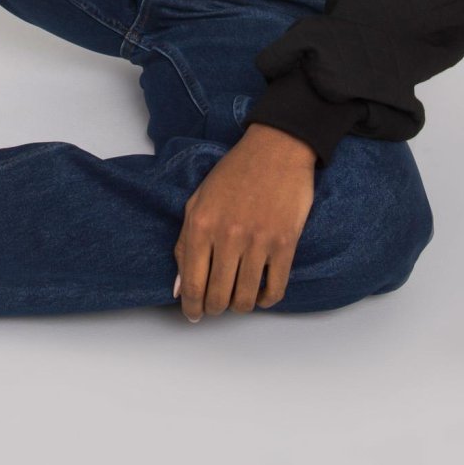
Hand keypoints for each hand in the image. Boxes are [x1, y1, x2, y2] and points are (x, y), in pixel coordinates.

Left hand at [173, 122, 315, 321]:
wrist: (276, 150)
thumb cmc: (234, 174)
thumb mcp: (198, 201)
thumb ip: (184, 244)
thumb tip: (178, 288)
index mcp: (200, 224)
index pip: (191, 283)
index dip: (191, 306)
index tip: (194, 314)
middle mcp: (227, 236)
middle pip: (218, 297)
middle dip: (214, 308)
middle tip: (216, 305)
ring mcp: (258, 242)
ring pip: (245, 299)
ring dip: (240, 305)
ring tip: (238, 296)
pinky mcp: (285, 245)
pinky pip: (274, 290)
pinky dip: (266, 300)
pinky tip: (260, 293)